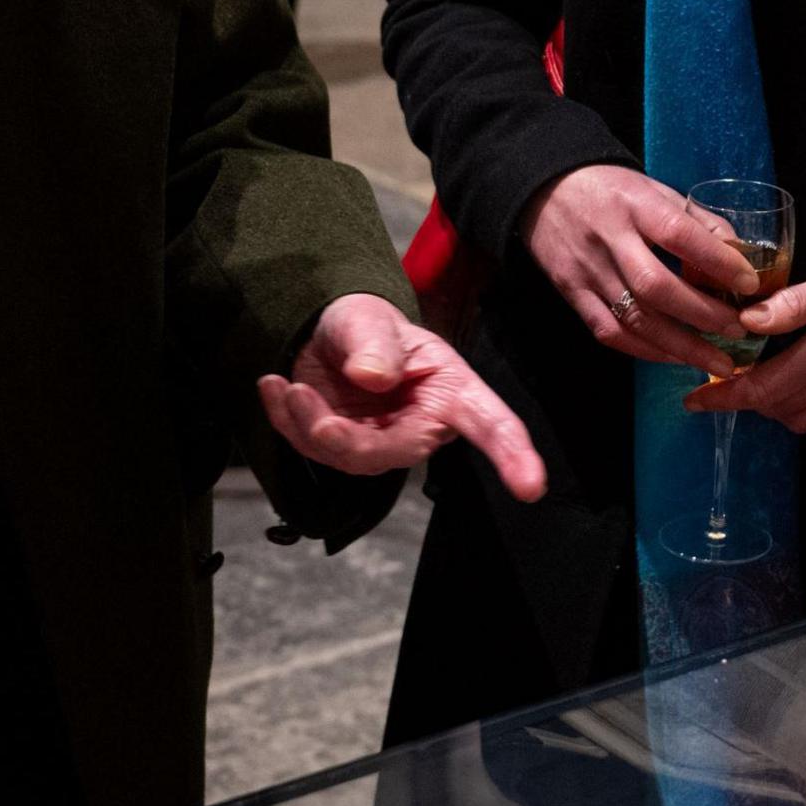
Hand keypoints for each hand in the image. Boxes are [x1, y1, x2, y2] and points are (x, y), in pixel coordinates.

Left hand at [258, 292, 547, 499]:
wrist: (328, 333)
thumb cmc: (365, 325)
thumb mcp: (370, 319)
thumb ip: (374, 343)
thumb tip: (373, 377)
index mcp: (450, 390)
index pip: (490, 425)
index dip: (512, 455)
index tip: (532, 486)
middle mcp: (423, 424)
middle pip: (393, 452)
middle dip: (342, 435)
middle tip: (301, 397)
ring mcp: (382, 441)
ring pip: (348, 458)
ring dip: (306, 425)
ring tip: (285, 384)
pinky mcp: (346, 448)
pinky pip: (315, 451)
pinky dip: (286, 421)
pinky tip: (273, 386)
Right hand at [518, 165, 762, 373]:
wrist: (546, 191)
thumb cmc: (613, 191)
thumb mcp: (655, 190)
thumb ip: (697, 221)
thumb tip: (742, 255)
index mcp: (635, 204)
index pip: (679, 234)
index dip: (717, 261)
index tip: (750, 283)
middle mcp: (608, 238)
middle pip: (656, 286)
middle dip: (703, 314)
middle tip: (739, 330)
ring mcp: (587, 270)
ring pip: (635, 318)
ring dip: (681, 345)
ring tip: (717, 360)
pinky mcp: (572, 294)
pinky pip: (611, 332)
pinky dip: (646, 350)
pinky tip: (675, 357)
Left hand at [683, 247, 805, 433]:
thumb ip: (795, 303)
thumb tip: (747, 320)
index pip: (762, 390)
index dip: (723, 399)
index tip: (694, 401)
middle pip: (776, 409)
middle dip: (748, 398)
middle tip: (729, 374)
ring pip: (800, 420)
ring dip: (775, 405)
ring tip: (765, 376)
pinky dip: (804, 409)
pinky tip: (803, 381)